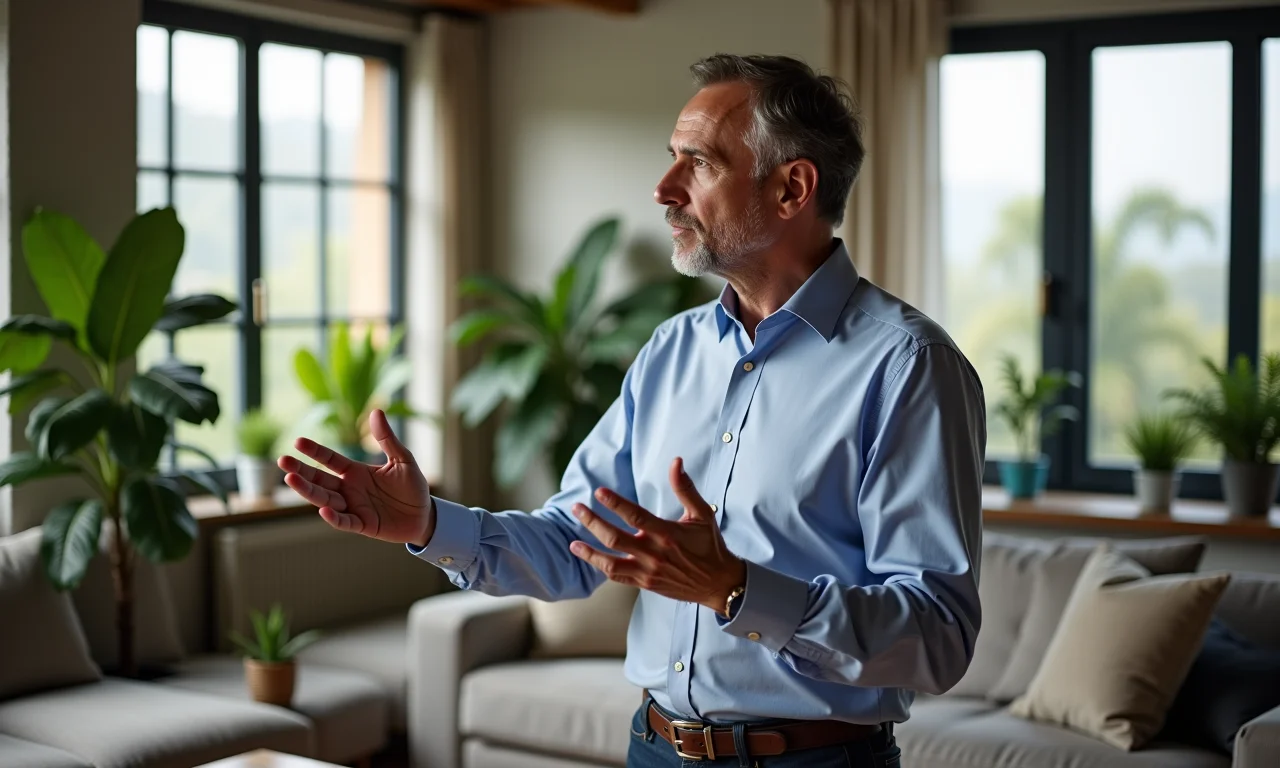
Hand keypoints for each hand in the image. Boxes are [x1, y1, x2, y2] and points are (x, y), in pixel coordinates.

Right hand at [277, 409, 435, 545]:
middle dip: (301, 471)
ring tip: (291, 479)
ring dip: (308, 491)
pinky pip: (345, 522)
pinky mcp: (362, 525)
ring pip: (325, 499)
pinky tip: (323, 509)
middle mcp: (349, 488)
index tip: (298, 441)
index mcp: (355, 471)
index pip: (329, 459)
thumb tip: (376, 410)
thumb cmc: (412, 486)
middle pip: (319, 479)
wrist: (425, 515)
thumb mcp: (402, 459)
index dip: (315, 451)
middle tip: (282, 461)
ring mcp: (353, 507)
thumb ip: (387, 439)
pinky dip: (334, 517)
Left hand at [569, 457, 745, 614]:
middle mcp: (654, 553)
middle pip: (614, 538)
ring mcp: (648, 571)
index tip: (599, 492)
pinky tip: (588, 556)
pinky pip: (617, 577)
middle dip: (592, 521)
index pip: (635, 516)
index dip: (615, 503)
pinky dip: (600, 566)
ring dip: (589, 551)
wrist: (718, 583)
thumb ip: (685, 489)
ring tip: (572, 541)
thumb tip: (676, 462)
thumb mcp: (702, 514)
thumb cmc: (710, 546)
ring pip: (610, 562)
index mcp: (667, 534)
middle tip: (577, 507)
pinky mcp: (645, 584)